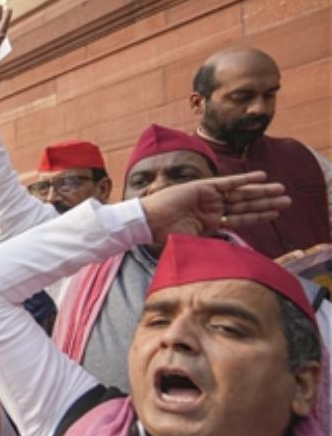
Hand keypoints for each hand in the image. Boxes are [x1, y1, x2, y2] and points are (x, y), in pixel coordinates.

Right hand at [139, 171, 289, 246]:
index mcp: (211, 222)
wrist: (148, 222)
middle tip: (287, 200)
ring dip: (261, 190)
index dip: (259, 215)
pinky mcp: (203, 186)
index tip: (277, 214)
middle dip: (266, 202)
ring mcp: (208, 197)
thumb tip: (232, 259)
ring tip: (281, 189)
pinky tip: (261, 176)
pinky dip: (244, 179)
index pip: (240, 218)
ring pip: (240, 193)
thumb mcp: (194, 245)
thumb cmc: (165, 236)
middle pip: (245, 204)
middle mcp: (212, 208)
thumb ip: (212, 248)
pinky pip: (228, 182)